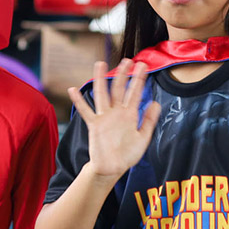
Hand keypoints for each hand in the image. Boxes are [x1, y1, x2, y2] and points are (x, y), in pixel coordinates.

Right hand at [68, 59, 160, 180]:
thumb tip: (155, 103)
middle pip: (119, 89)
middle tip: (127, 60)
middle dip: (123, 74)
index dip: (139, 80)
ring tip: (100, 64)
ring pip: (102, 94)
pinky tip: (72, 90)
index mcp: (129, 115)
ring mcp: (104, 118)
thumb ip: (148, 121)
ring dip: (101, 80)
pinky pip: (85, 111)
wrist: (112, 169)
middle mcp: (116, 113)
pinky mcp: (94, 125)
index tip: (143, 66)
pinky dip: (79, 101)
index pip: (135, 93)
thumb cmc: (127, 154)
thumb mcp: (143, 138)